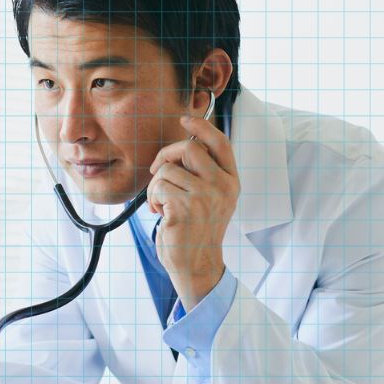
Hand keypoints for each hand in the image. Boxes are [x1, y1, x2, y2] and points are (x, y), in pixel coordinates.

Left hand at [147, 115, 240, 309]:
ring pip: (167, 169)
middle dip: (165, 155)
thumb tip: (185, 143)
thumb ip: (205, 173)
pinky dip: (153, 199)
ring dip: (156, 185)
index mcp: (231, 181)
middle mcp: (222, 186)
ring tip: (162, 202)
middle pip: (188, 148)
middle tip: (157, 171)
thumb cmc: (198, 230)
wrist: (196, 263)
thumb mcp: (212, 198)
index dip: (201, 127)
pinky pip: (158, 187)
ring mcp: (205, 196)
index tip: (185, 119)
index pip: (220, 143)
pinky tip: (160, 212)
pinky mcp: (186, 207)